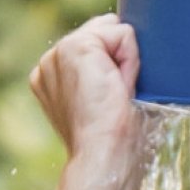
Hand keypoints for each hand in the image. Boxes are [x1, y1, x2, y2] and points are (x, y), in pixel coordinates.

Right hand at [29, 13, 150, 179]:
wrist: (103, 158)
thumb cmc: (116, 144)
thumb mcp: (111, 104)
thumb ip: (112, 75)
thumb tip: (140, 62)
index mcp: (53, 79)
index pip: (95, 47)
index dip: (115, 68)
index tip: (110, 103)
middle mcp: (49, 63)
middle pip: (104, 33)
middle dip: (119, 61)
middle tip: (115, 100)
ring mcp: (58, 53)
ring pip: (114, 32)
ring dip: (125, 63)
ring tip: (115, 95)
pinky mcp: (75, 47)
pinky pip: (122, 33)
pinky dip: (131, 59)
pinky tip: (118, 87)